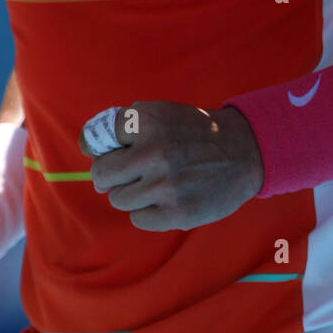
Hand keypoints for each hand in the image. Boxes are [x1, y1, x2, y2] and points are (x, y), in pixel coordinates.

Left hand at [78, 101, 263, 231]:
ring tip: (157, 181)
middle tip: (132, 171)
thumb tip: (88, 149)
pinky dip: (148, 211)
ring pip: (118, 198)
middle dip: (112, 174)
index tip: (112, 146)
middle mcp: (154, 150)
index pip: (98, 137)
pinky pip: (138, 218)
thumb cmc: (194, 132)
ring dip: (132, 192)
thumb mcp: (162, 113)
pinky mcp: (176, 213)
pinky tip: (168, 197)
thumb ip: (125, 127)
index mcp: (148, 119)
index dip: (103, 144)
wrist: (244, 151)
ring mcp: (165, 184)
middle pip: (101, 173)